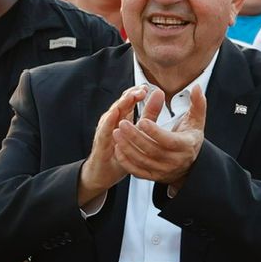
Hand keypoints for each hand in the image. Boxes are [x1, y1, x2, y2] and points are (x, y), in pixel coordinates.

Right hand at [79, 84, 140, 205]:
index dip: (137, 92)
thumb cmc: (120, 153)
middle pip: (121, 103)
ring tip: (131, 97)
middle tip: (143, 90)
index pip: (129, 99)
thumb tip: (159, 93)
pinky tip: (115, 114)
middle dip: (131, 95)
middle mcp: (112, 121)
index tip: (148, 88)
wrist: (103, 173)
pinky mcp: (100, 142)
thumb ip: (149, 113)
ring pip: (112, 113)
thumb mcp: (139, 131)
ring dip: (121, 104)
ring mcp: (104, 130)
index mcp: (122, 117)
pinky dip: (109, 121)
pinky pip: (104, 130)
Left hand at [112, 85, 205, 188]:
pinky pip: (138, 172)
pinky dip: (126, 161)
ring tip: (116, 132)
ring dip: (127, 148)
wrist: (190, 164)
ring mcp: (164, 170)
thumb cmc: (190, 138)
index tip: (142, 120)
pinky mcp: (154, 176)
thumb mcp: (196, 121)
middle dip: (135, 137)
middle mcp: (175, 161)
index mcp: (186, 146)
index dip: (155, 132)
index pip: (169, 141)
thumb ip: (197, 103)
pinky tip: (118, 148)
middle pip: (152, 150)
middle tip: (122, 123)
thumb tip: (196, 87)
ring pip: (142, 161)